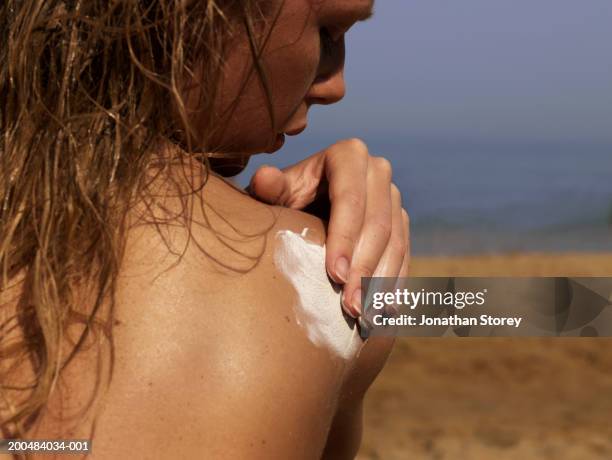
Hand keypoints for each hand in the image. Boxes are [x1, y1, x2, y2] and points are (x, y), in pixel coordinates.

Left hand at [248, 138, 410, 317]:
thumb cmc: (283, 200)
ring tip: (365, 314)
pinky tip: (385, 310)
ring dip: (381, 282)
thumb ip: (269, 189)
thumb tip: (265, 179)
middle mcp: (377, 171)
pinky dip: (394, 283)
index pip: (351, 199)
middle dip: (364, 268)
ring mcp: (392, 197)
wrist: (303, 206)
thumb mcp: (273, 194)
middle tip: (351, 306)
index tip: (334, 275)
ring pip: (396, 242)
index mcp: (348, 155)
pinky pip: (404, 254)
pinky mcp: (401, 221)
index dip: (345, 238)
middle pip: (378, 223)